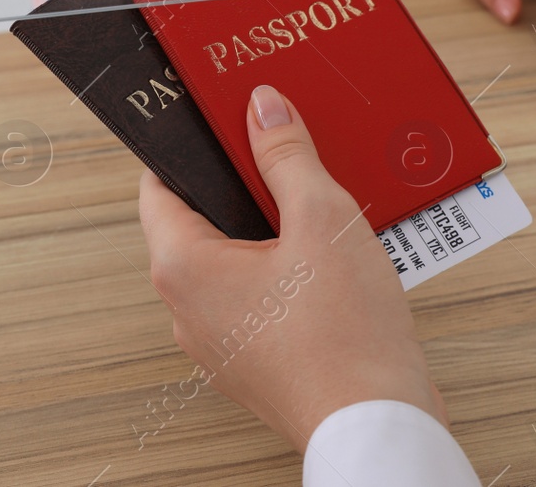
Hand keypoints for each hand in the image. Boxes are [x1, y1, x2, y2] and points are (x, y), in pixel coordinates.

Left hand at [138, 85, 445, 452]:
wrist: (376, 426)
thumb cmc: (345, 336)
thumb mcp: (320, 217)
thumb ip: (286, 155)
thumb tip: (261, 108)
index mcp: (183, 268)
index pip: (159, 186)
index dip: (190, 147)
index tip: (219, 121)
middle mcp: (188, 309)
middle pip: (201, 221)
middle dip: (242, 186)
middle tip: (282, 153)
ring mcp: (219, 341)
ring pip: (234, 262)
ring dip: (271, 231)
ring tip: (317, 207)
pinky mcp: (254, 361)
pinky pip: (257, 298)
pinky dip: (285, 272)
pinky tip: (329, 259)